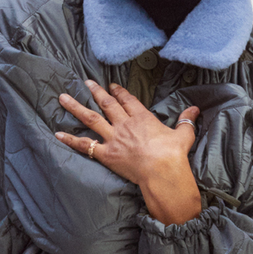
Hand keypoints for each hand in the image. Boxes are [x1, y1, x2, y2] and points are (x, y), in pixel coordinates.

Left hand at [55, 79, 201, 224]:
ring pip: (91, 118)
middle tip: (87, 83)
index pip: (128, 100)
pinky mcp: (106, 154)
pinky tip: (57, 133)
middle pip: (107, 104)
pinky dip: (70, 140)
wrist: (162, 171)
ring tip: (63, 97)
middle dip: (96, 92)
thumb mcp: (183, 135)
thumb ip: (186, 121)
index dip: (119, 92)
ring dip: (76, 107)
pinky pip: (85, 146)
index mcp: (142, 118)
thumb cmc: (174, 154)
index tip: (112, 86)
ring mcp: (114, 138)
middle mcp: (125, 124)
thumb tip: (195, 109)